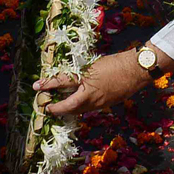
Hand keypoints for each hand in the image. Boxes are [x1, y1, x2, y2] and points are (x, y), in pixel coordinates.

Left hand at [36, 48, 152, 116]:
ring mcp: (99, 103)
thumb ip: (81, 73)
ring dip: (68, 109)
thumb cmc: (116, 63)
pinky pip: (88, 108)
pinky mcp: (105, 105)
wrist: (136, 71)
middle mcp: (91, 96)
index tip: (36, 86)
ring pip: (78, 110)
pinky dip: (80, 107)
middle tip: (47, 107)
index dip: (48, 84)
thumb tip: (69, 77)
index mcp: (86, 81)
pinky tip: (77, 103)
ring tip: (59, 106)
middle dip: (56, 108)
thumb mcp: (94, 65)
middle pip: (68, 106)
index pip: (62, 82)